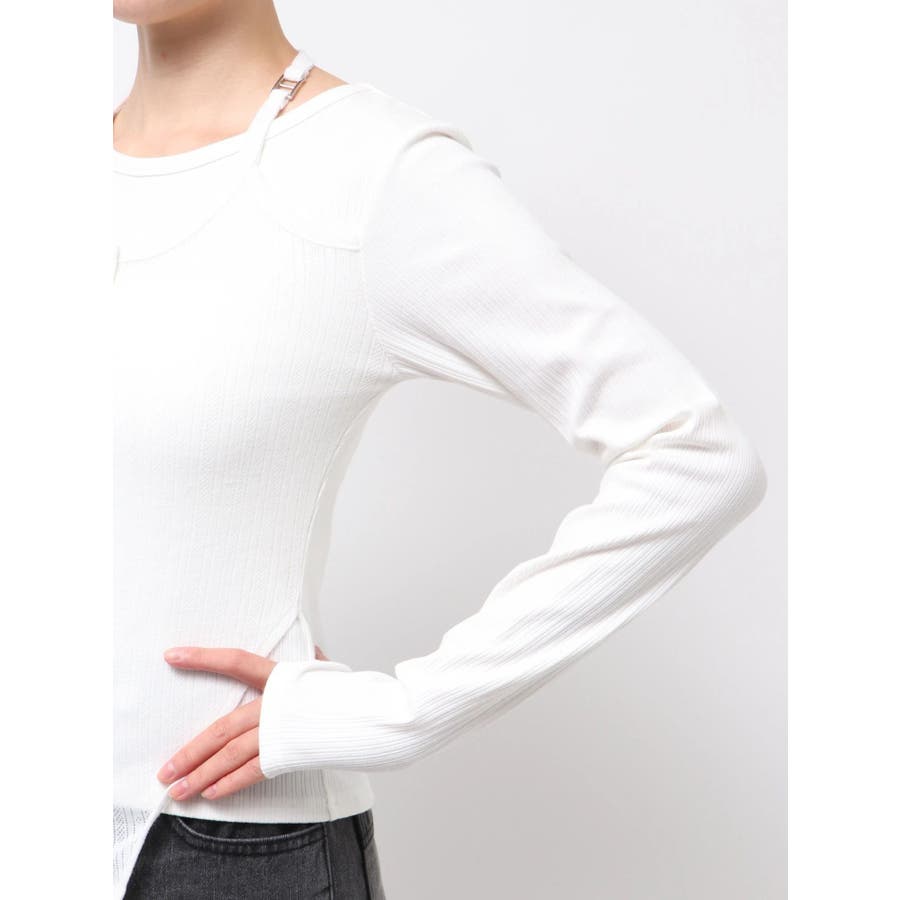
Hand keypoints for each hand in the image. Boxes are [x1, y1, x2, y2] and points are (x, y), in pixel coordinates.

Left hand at [157, 643, 329, 800]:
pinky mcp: (287, 754)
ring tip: (179, 789)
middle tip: (165, 770)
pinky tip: (211, 792)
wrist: (369, 715)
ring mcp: (279, 731)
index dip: (203, 658)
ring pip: (230, 755)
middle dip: (189, 752)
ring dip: (201, 774)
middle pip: (221, 728)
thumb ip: (307, 659)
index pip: (235, 661)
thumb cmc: (346, 690)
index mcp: (280, 676)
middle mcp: (274, 704)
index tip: (172, 656)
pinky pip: (252, 773)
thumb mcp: (324, 667)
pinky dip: (230, 784)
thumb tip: (307, 648)